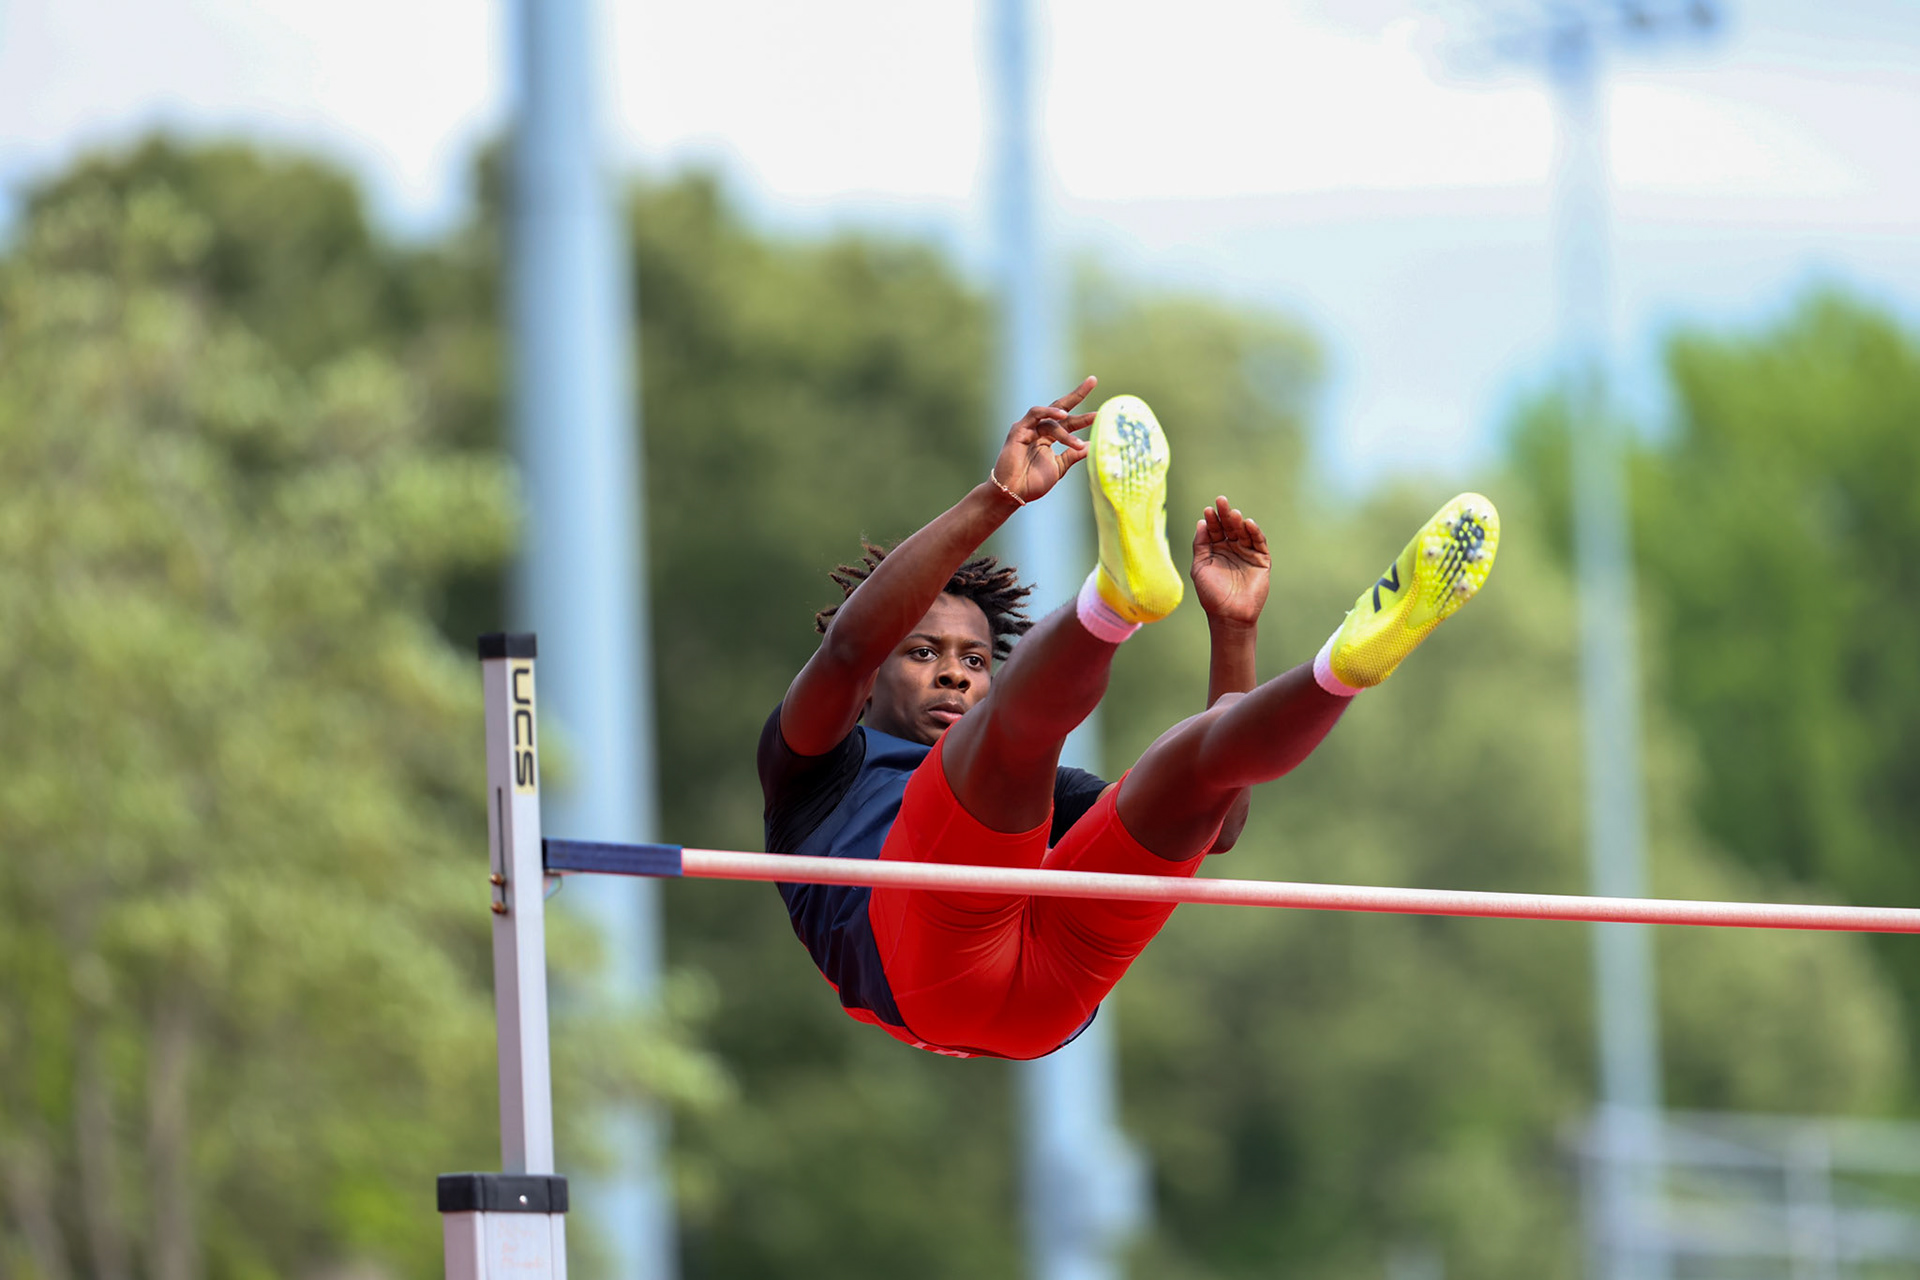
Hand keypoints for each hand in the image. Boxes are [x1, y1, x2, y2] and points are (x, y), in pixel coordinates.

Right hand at [989, 376, 1096, 504]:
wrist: (1013, 492)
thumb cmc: (1032, 483)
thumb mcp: (1059, 468)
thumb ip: (1072, 456)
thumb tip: (1091, 446)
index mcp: (1049, 438)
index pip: (1069, 422)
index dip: (1084, 417)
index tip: (1101, 413)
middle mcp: (1040, 429)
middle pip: (1060, 407)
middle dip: (1077, 394)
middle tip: (1092, 380)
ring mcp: (1029, 428)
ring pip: (1052, 418)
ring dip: (1069, 419)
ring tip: (1088, 420)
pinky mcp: (1019, 429)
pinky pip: (1035, 414)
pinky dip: (1049, 413)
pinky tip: (1062, 415)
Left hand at [1191, 496, 1269, 627]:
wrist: (1229, 615)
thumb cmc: (1211, 594)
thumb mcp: (1200, 567)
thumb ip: (1200, 545)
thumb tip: (1201, 523)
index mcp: (1215, 550)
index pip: (1214, 530)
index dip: (1211, 520)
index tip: (1208, 510)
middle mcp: (1231, 548)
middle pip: (1229, 527)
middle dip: (1225, 514)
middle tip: (1221, 501)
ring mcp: (1246, 553)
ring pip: (1244, 532)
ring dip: (1239, 522)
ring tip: (1233, 514)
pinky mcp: (1261, 560)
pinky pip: (1258, 543)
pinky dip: (1254, 532)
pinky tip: (1248, 524)